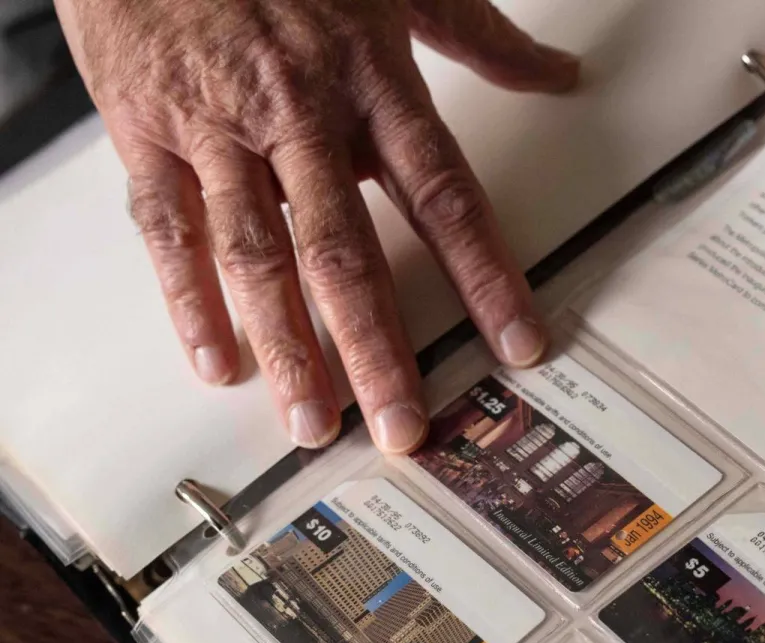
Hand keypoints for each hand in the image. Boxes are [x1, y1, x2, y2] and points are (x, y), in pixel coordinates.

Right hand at [55, 0, 578, 453]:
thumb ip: (479, 35)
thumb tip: (557, 71)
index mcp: (372, 81)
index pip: (446, 196)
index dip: (486, 276)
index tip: (517, 343)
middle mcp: (300, 112)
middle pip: (349, 249)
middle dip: (378, 348)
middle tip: (403, 425)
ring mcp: (221, 124)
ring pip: (259, 253)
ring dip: (287, 345)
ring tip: (312, 418)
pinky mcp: (149, 127)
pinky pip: (169, 225)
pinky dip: (187, 296)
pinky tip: (215, 359)